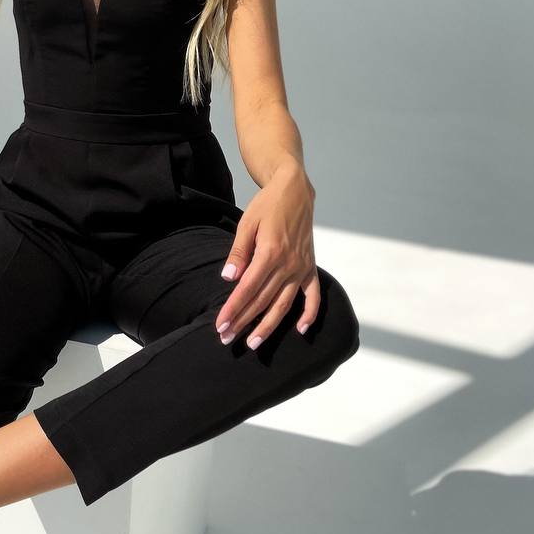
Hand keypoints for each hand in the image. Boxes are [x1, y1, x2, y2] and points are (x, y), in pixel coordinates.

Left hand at [214, 157, 319, 348]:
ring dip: (269, 326)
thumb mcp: (247, 224)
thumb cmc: (267, 206)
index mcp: (270, 253)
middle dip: (243, 322)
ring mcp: (302, 268)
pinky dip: (309, 314)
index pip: (247, 289)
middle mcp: (288, 264)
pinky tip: (300, 330)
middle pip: (262, 301)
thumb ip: (238, 253)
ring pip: (284, 304)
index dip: (233, 309)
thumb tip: (228, 279)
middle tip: (227, 339)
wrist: (295, 191)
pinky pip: (312, 296)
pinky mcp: (310, 267)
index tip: (220, 325)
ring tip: (253, 343)